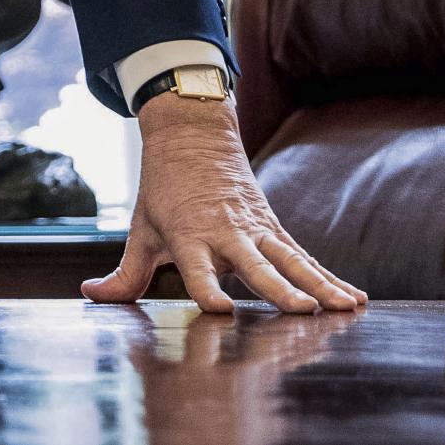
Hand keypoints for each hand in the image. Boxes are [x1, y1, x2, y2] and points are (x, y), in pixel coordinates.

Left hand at [81, 94, 365, 315]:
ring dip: (318, 284)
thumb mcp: (141, 229)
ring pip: (291, 259)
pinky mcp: (273, 227)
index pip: (196, 268)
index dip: (207, 288)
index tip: (220, 310)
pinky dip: (329, 276)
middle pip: (255, 264)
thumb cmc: (163, 189)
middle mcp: (226, 232)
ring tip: (342, 308)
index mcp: (189, 235)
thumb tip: (91, 294)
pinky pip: (304, 256)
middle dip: (279, 288)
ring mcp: (255, 228)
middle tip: (301, 310)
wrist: (193, 134)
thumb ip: (125, 273)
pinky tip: (353, 298)